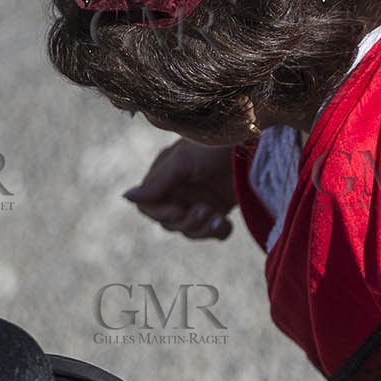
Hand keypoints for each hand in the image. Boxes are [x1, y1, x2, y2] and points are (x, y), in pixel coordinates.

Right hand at [124, 139, 238, 239]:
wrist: (254, 148)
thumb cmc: (216, 147)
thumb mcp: (184, 162)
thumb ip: (157, 182)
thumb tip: (126, 197)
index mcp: (165, 177)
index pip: (148, 206)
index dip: (160, 213)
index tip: (179, 209)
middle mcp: (179, 191)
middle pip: (169, 223)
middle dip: (186, 222)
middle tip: (205, 210)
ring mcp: (199, 200)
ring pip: (189, 231)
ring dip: (202, 228)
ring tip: (217, 215)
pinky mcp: (220, 209)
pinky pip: (212, 232)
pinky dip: (218, 232)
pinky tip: (227, 222)